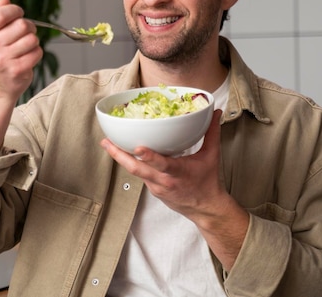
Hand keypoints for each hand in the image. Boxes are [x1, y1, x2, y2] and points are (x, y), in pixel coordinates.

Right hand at [0, 0, 42, 160]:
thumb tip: (4, 0)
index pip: (1, 13)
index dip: (14, 10)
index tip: (18, 13)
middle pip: (22, 25)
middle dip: (29, 27)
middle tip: (25, 33)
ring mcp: (3, 60)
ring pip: (32, 39)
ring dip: (33, 41)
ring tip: (24, 47)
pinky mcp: (17, 70)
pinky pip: (37, 52)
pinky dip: (36, 53)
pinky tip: (27, 57)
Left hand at [101, 109, 226, 219]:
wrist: (205, 208)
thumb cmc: (207, 182)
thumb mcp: (211, 156)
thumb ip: (212, 133)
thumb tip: (215, 113)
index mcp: (179, 172)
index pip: (163, 164)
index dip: (149, 157)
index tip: (138, 148)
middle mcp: (164, 181)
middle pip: (137, 169)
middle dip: (119, 155)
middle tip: (106, 142)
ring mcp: (156, 187)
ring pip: (135, 171)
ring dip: (121, 158)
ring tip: (108, 144)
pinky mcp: (152, 190)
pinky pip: (140, 174)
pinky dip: (131, 163)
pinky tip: (123, 152)